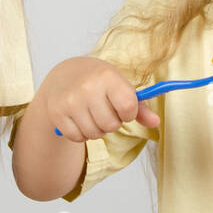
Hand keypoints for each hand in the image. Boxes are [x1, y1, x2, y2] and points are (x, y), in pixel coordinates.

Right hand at [38, 56, 159, 141]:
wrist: (65, 74)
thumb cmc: (99, 81)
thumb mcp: (120, 85)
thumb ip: (139, 106)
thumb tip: (156, 122)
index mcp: (107, 76)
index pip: (129, 107)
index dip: (129, 112)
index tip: (122, 105)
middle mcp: (87, 87)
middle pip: (111, 125)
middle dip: (112, 122)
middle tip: (104, 110)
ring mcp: (70, 101)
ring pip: (94, 134)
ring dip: (97, 129)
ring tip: (92, 114)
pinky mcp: (57, 113)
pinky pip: (77, 138)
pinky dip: (81, 134)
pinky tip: (79, 119)